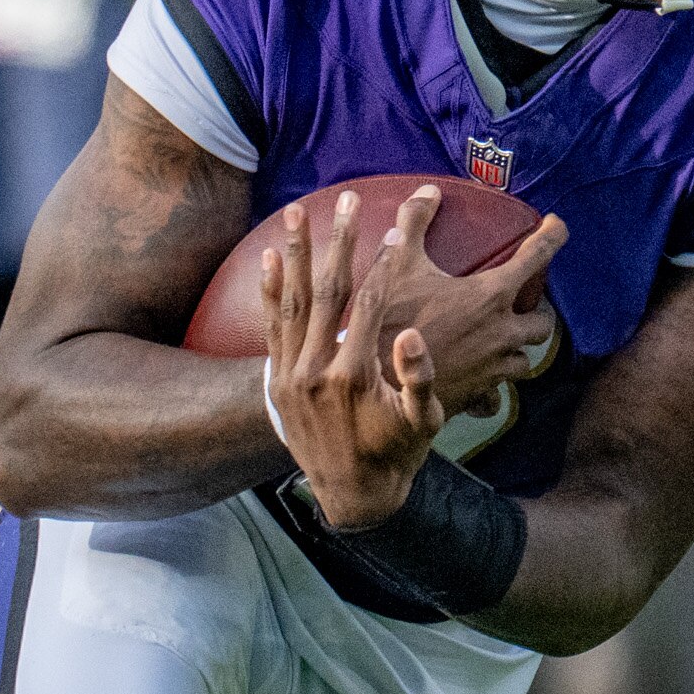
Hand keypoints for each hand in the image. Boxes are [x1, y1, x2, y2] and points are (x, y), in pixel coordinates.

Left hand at [264, 190, 459, 527]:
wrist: (352, 493)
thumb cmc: (396, 453)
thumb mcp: (422, 422)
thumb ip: (419, 377)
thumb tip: (413, 335)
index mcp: (354, 375)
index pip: (370, 305)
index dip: (385, 265)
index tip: (397, 229)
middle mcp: (316, 369)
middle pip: (328, 290)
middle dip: (339, 241)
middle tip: (348, 199)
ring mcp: (292, 372)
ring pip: (294, 299)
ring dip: (298, 252)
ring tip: (299, 211)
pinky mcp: (278, 378)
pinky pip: (271, 325)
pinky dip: (270, 290)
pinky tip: (272, 256)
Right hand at [281, 182, 565, 419]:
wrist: (375, 385)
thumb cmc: (388, 320)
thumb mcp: (397, 263)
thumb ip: (415, 221)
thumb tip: (428, 190)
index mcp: (490, 295)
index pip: (536, 256)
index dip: (553, 236)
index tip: (558, 226)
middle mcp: (502, 333)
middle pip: (543, 322)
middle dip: (539, 311)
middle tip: (525, 302)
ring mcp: (493, 368)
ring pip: (526, 361)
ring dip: (519, 348)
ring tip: (504, 339)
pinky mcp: (478, 395)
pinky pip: (499, 393)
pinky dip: (494, 384)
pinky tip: (481, 377)